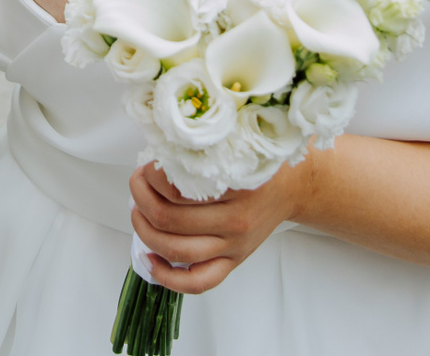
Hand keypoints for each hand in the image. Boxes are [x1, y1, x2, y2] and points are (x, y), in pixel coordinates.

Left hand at [129, 153, 318, 294]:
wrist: (292, 187)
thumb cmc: (257, 164)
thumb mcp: (231, 148)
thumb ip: (198, 153)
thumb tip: (153, 157)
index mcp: (233, 186)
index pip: (177, 187)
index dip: (151, 176)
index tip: (148, 166)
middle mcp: (234, 219)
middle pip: (169, 219)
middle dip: (141, 198)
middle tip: (138, 183)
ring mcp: (233, 245)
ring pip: (176, 249)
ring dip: (145, 231)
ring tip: (139, 212)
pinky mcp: (233, 262)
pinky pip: (197, 282)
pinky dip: (167, 277)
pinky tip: (150, 259)